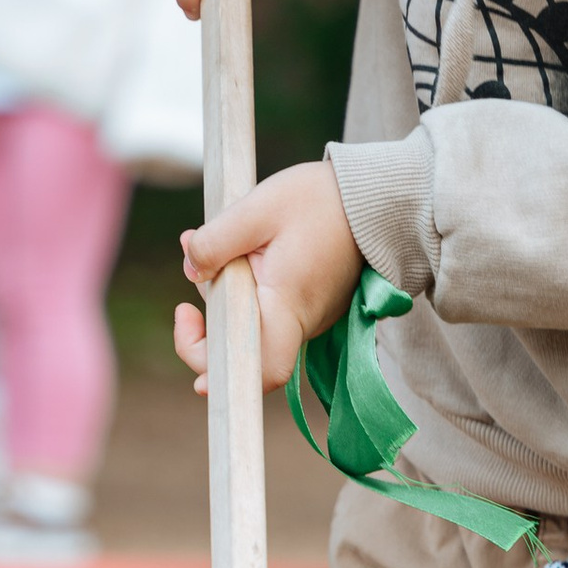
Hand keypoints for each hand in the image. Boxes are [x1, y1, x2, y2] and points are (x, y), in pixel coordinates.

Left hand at [174, 158, 360, 396]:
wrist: (377, 197)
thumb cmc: (321, 200)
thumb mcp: (259, 208)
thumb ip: (216, 240)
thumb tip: (190, 269)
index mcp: (288, 305)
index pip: (259, 370)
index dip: (217, 367)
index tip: (191, 328)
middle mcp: (302, 322)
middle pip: (243, 346)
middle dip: (207, 315)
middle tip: (193, 262)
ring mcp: (309, 316)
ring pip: (254, 324)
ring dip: (225, 293)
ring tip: (218, 241)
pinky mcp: (310, 303)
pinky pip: (270, 309)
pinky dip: (246, 287)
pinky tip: (242, 249)